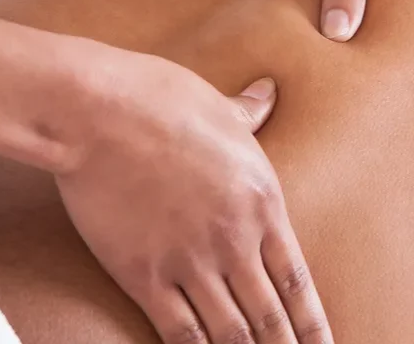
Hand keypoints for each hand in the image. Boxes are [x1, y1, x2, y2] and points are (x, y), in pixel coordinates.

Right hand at [54, 48, 330, 343]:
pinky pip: (177, 329)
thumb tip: (269, 92)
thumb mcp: (221, 107)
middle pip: (268, 315)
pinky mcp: (142, 273)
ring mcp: (189, 260)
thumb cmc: (165, 101)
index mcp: (262, 202)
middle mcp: (233, 240)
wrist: (101, 113)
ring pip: (229, 331)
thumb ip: (250, 112)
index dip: (312, 323)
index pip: (296, 280)